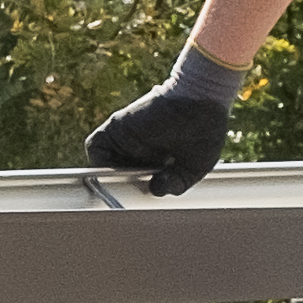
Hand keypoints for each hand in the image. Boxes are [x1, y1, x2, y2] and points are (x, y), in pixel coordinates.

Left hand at [85, 85, 233, 197]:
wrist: (202, 100)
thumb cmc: (206, 130)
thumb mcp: (193, 167)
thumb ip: (175, 184)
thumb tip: (156, 190)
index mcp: (155, 157)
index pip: (136, 179)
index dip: (136, 191)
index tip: (142, 202)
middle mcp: (137, 147)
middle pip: (118, 174)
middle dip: (122, 188)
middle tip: (131, 199)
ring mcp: (126, 137)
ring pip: (105, 163)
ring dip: (111, 177)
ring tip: (126, 188)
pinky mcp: (116, 127)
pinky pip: (96, 148)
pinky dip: (100, 163)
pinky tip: (117, 174)